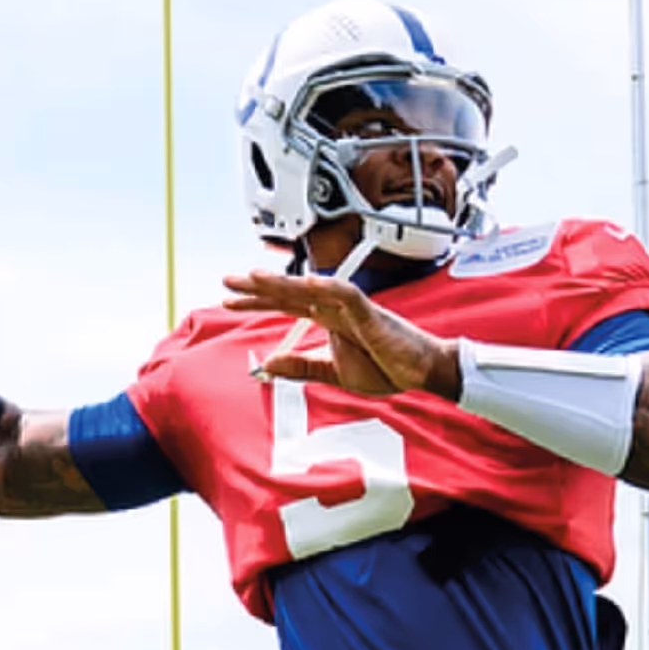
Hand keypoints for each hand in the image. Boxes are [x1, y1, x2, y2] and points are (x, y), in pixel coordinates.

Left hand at [224, 271, 458, 399]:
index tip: (229, 300)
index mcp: (328, 321)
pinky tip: (308, 281)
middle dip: (258, 287)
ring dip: (283, 283)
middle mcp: (335, 309)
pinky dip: (328, 286)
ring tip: (255, 277)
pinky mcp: (371, 313)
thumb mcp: (334, 372)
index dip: (257, 302)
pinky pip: (347, 295)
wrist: (420, 373)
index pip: (285, 306)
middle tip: (228, 280)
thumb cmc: (386, 368)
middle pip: (291, 293)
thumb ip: (302, 367)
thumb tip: (268, 364)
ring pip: (312, 289)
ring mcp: (352, 308)